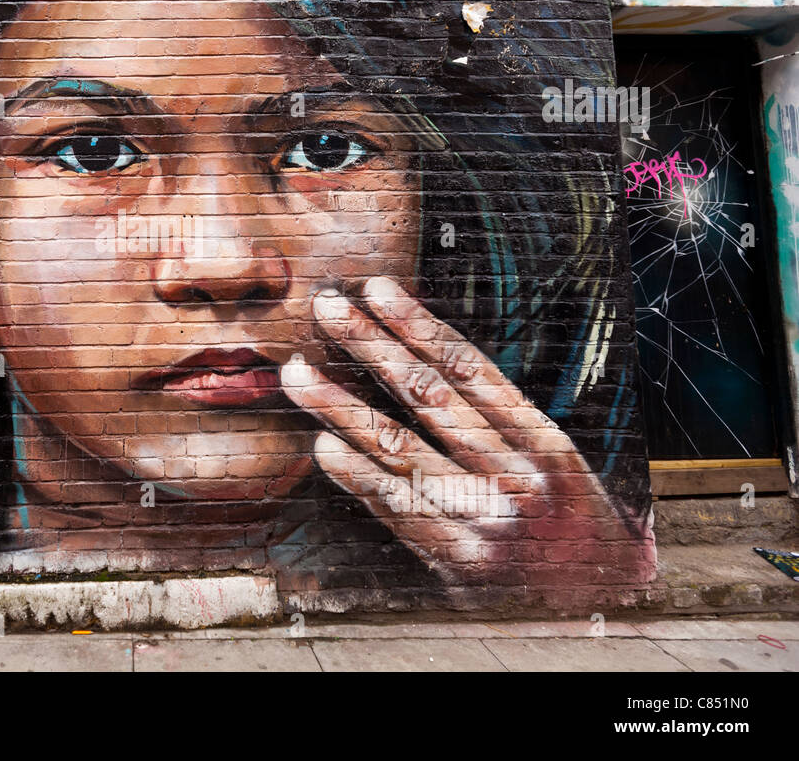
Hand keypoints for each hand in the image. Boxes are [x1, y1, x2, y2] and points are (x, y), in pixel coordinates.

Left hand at [280, 276, 655, 589]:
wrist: (599, 606)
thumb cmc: (566, 523)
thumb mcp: (554, 464)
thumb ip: (497, 422)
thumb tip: (418, 359)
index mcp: (544, 443)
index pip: (469, 368)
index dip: (418, 325)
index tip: (378, 289)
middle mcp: (517, 476)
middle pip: (428, 396)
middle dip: (371, 345)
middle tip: (326, 309)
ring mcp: (486, 520)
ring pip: (398, 449)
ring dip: (339, 407)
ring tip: (298, 375)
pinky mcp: (460, 563)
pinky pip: (395, 508)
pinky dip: (355, 474)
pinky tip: (323, 445)